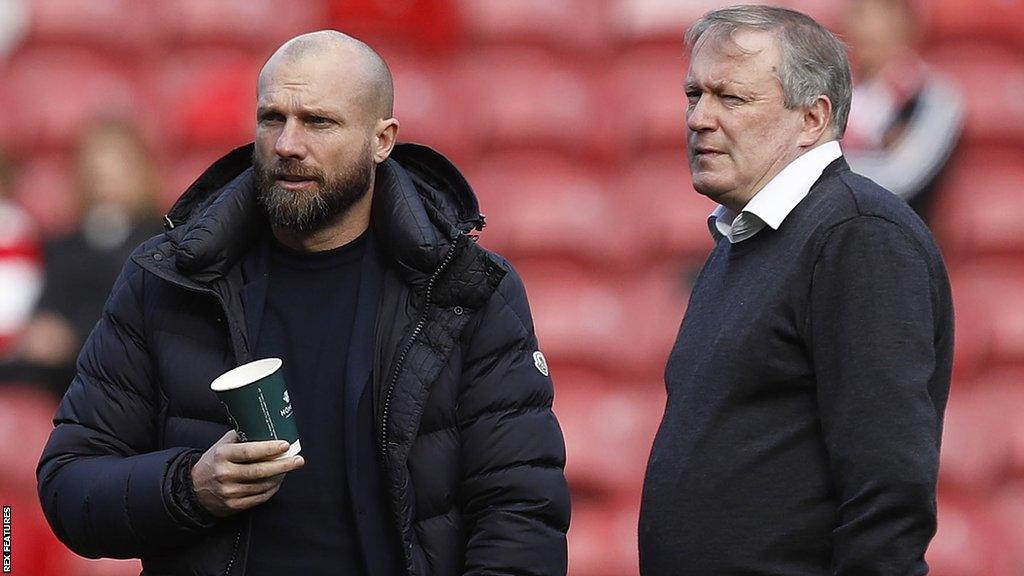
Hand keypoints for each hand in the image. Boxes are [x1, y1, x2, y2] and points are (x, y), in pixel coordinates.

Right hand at [190, 430, 304, 517]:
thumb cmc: (213, 462)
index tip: (285, 445)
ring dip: (280, 477)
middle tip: (298, 460)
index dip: (269, 449)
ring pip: (262, 485)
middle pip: (260, 471)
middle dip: (283, 465)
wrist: (193, 489)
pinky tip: (278, 481)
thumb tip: (265, 426)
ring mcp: (229, 492)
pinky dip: (272, 489)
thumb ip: (240, 437)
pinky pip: (259, 497)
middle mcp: (225, 474)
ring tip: (289, 468)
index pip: (249, 451)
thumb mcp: (221, 445)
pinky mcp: (234, 505)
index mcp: (222, 455)